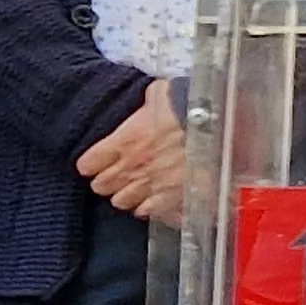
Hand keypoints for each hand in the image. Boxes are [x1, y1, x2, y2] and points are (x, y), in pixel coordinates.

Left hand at [77, 85, 186, 227]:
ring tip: (135, 186)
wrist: (218, 131)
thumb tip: (154, 95)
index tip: (98, 160)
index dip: (91, 163)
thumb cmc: (189, 109)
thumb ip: (149, 99)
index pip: (87, 164)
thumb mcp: (161, 94)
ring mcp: (149, 185)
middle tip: (118, 173)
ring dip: (125, 194)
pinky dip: (147, 206)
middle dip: (106, 180)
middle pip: (101, 186)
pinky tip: (153, 198)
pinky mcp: (169, 198)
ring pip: (120, 201)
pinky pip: (147, 211)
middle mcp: (130, 168)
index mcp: (122, 142)